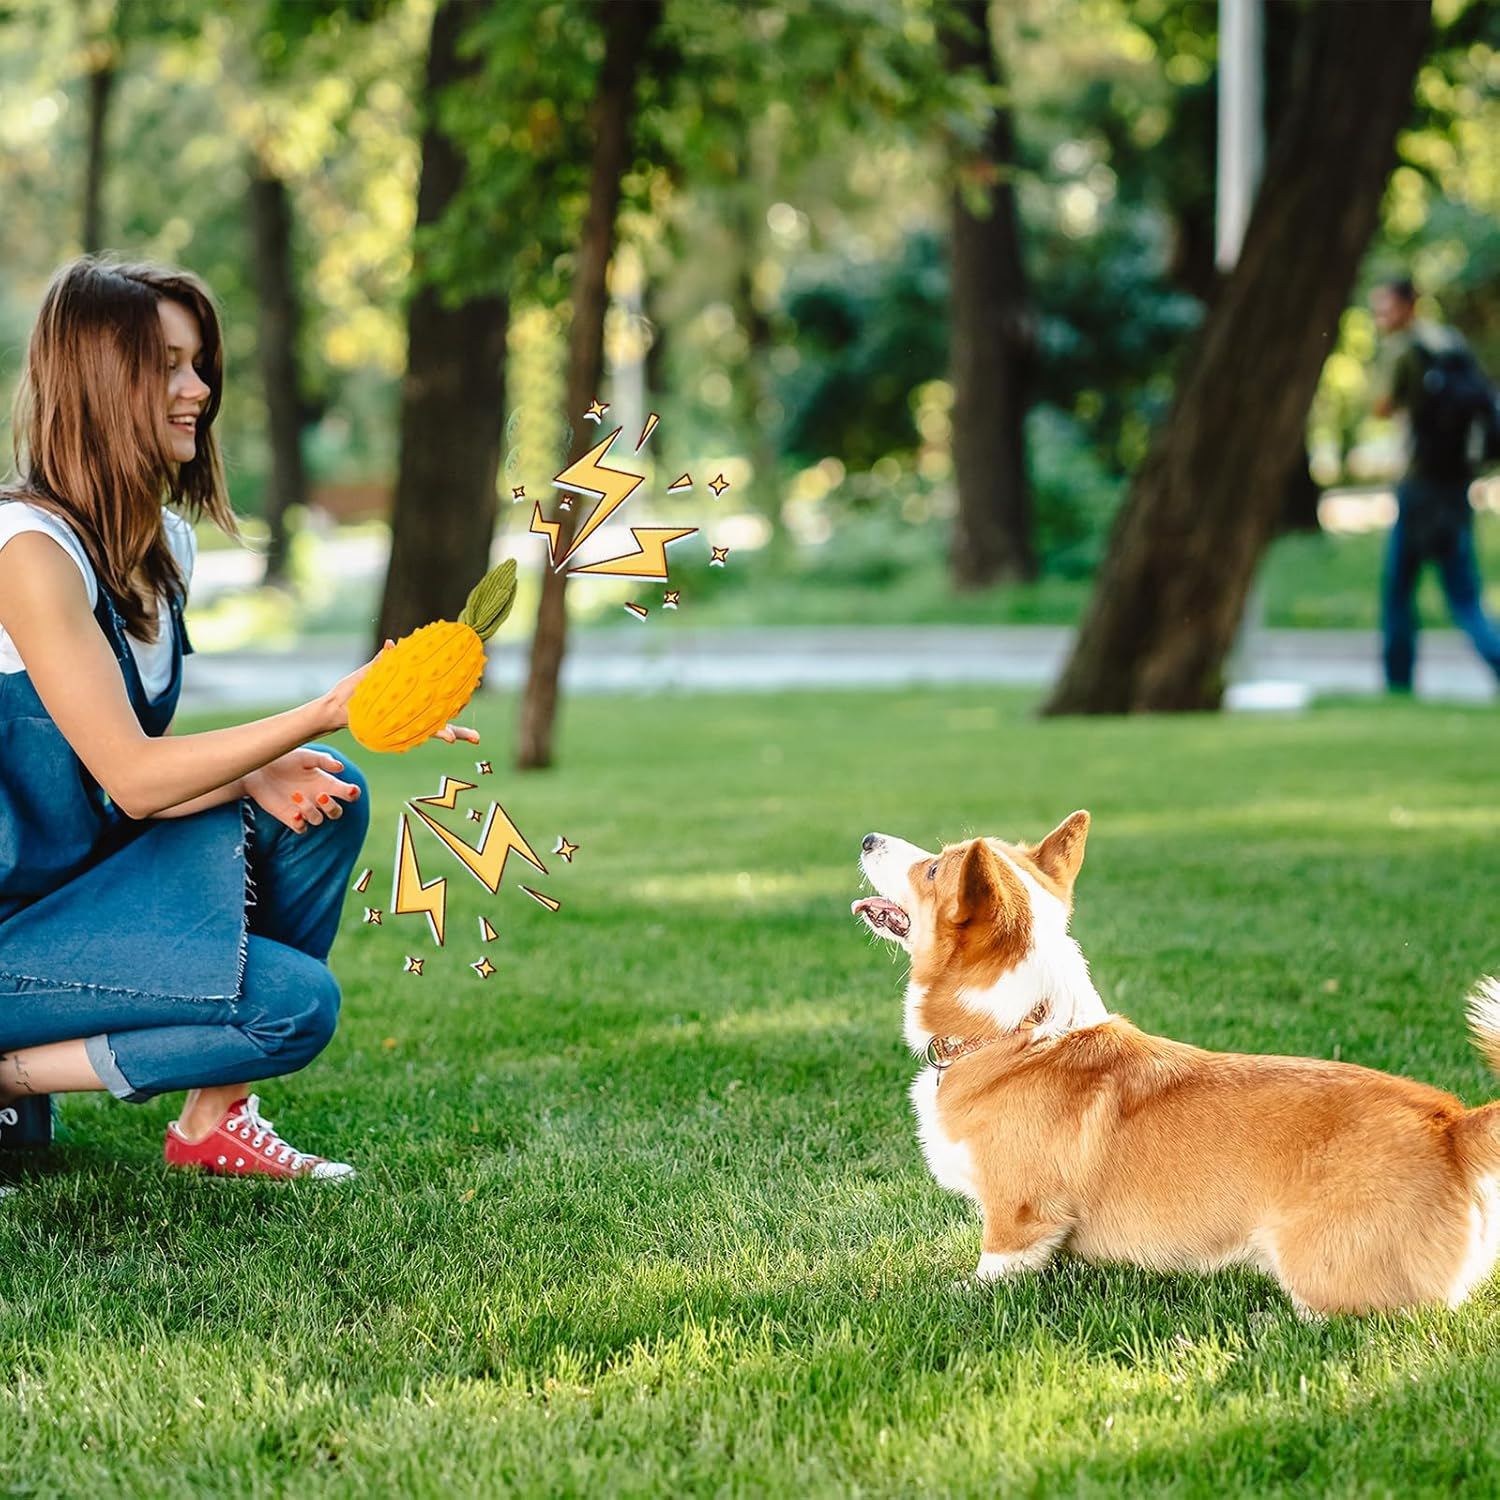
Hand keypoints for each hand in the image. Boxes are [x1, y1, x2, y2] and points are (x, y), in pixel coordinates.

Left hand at [243, 747, 361, 834]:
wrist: (258, 769)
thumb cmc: (284, 759)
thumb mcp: (305, 756)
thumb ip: (323, 760)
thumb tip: (341, 767)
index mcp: (326, 783)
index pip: (347, 793)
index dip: (352, 794)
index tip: (350, 790)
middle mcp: (318, 798)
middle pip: (336, 812)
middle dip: (331, 806)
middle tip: (321, 795)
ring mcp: (304, 809)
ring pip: (318, 820)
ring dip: (310, 810)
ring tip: (296, 795)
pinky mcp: (290, 817)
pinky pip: (301, 828)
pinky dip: (300, 824)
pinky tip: (294, 814)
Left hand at [321, 640, 481, 746]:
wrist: (332, 710)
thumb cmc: (351, 692)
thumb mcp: (368, 674)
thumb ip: (382, 662)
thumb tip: (392, 644)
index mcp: (408, 702)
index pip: (434, 702)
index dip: (453, 698)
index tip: (472, 691)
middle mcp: (409, 717)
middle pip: (439, 724)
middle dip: (459, 731)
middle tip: (476, 737)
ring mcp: (402, 727)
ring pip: (430, 733)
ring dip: (445, 734)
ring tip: (455, 739)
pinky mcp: (391, 733)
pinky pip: (412, 735)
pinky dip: (426, 734)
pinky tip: (440, 738)